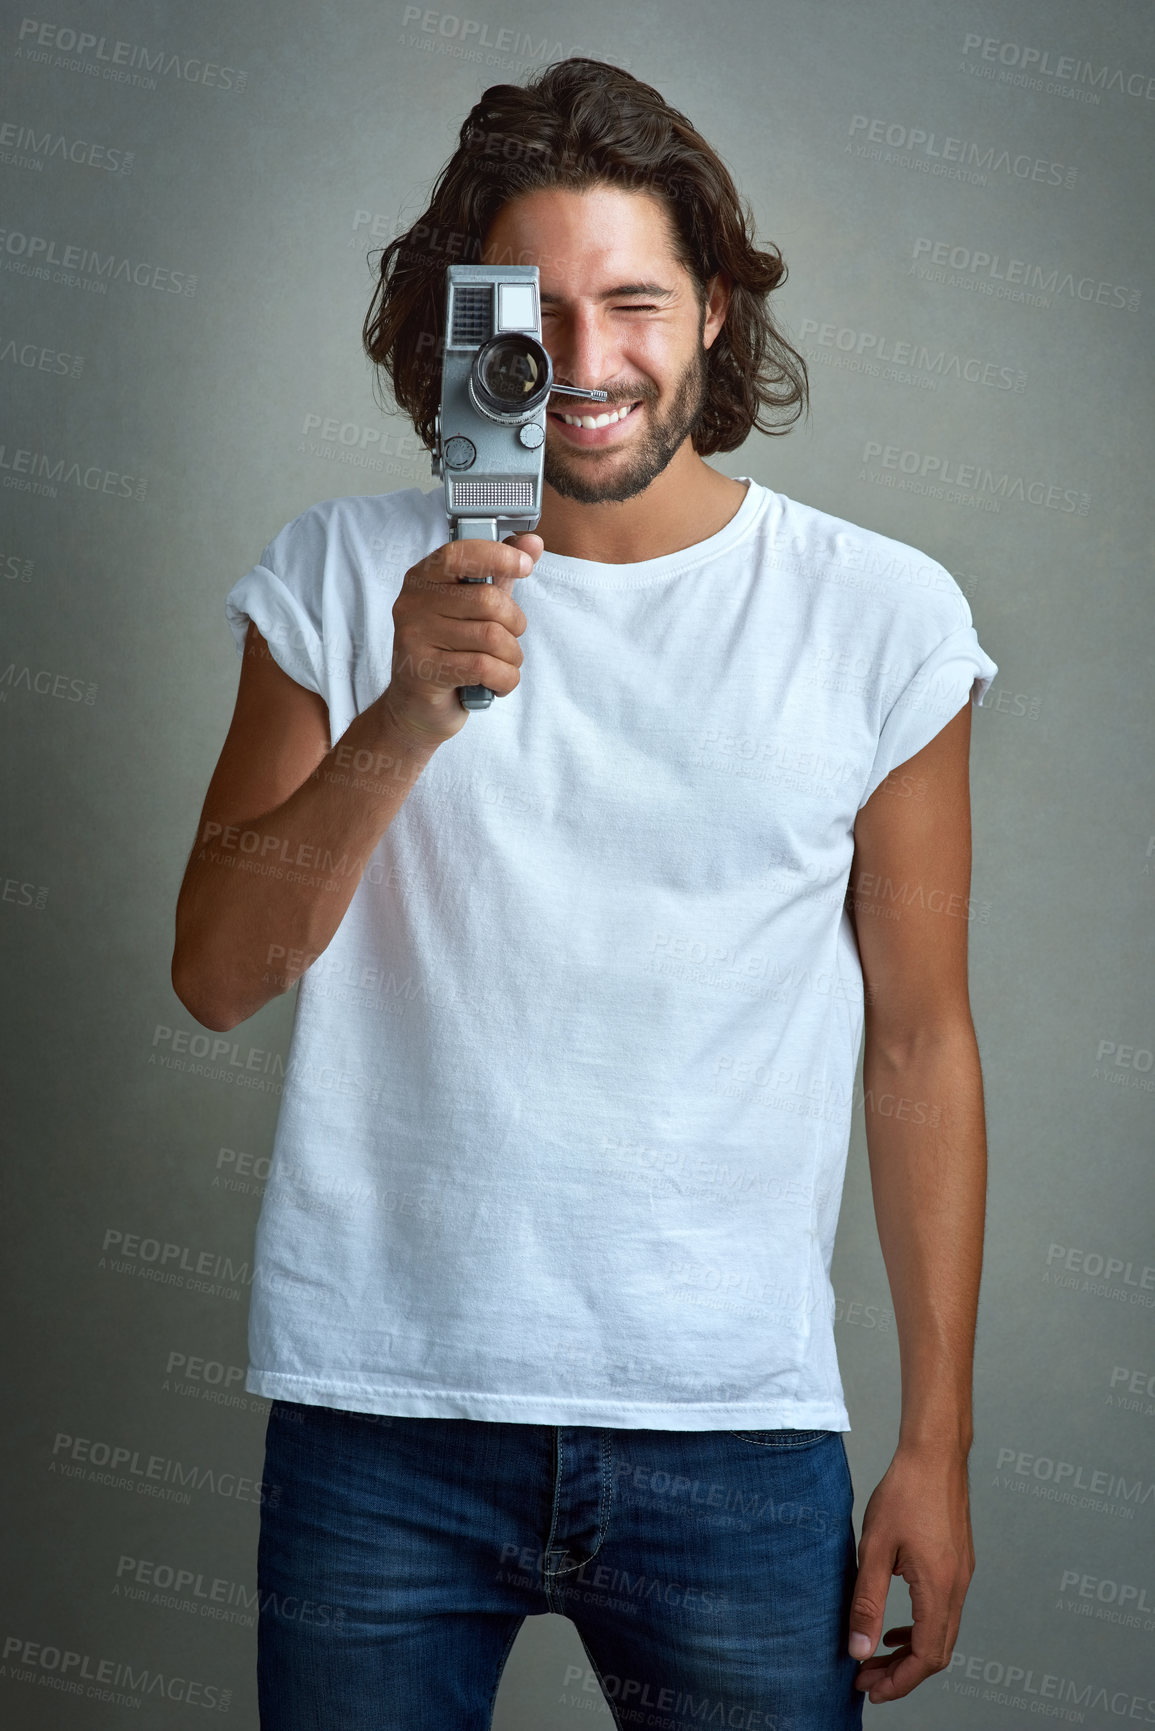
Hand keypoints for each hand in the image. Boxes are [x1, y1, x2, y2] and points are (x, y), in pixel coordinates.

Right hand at [383, 532, 542, 744]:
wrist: (417, 708)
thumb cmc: (450, 652)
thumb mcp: (475, 609)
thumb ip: (500, 573)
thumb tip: (533, 543)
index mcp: (424, 578)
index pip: (461, 554)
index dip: (498, 556)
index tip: (525, 565)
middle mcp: (413, 603)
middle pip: (488, 601)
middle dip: (514, 625)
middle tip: (510, 639)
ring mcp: (414, 636)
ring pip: (491, 637)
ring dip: (511, 657)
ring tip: (502, 665)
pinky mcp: (423, 670)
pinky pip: (484, 667)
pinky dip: (504, 679)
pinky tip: (496, 684)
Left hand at [847, 1444, 974, 1702]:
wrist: (934, 1453)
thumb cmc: (905, 1492)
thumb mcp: (875, 1549)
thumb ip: (867, 1603)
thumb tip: (859, 1650)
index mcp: (939, 1588)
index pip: (926, 1657)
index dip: (899, 1682)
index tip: (868, 1688)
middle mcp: (957, 1587)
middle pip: (937, 1653)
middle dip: (903, 1674)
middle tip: (867, 1678)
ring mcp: (961, 1576)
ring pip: (942, 1634)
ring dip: (911, 1652)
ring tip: (876, 1656)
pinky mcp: (958, 1564)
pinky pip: (943, 1612)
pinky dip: (920, 1628)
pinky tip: (895, 1625)